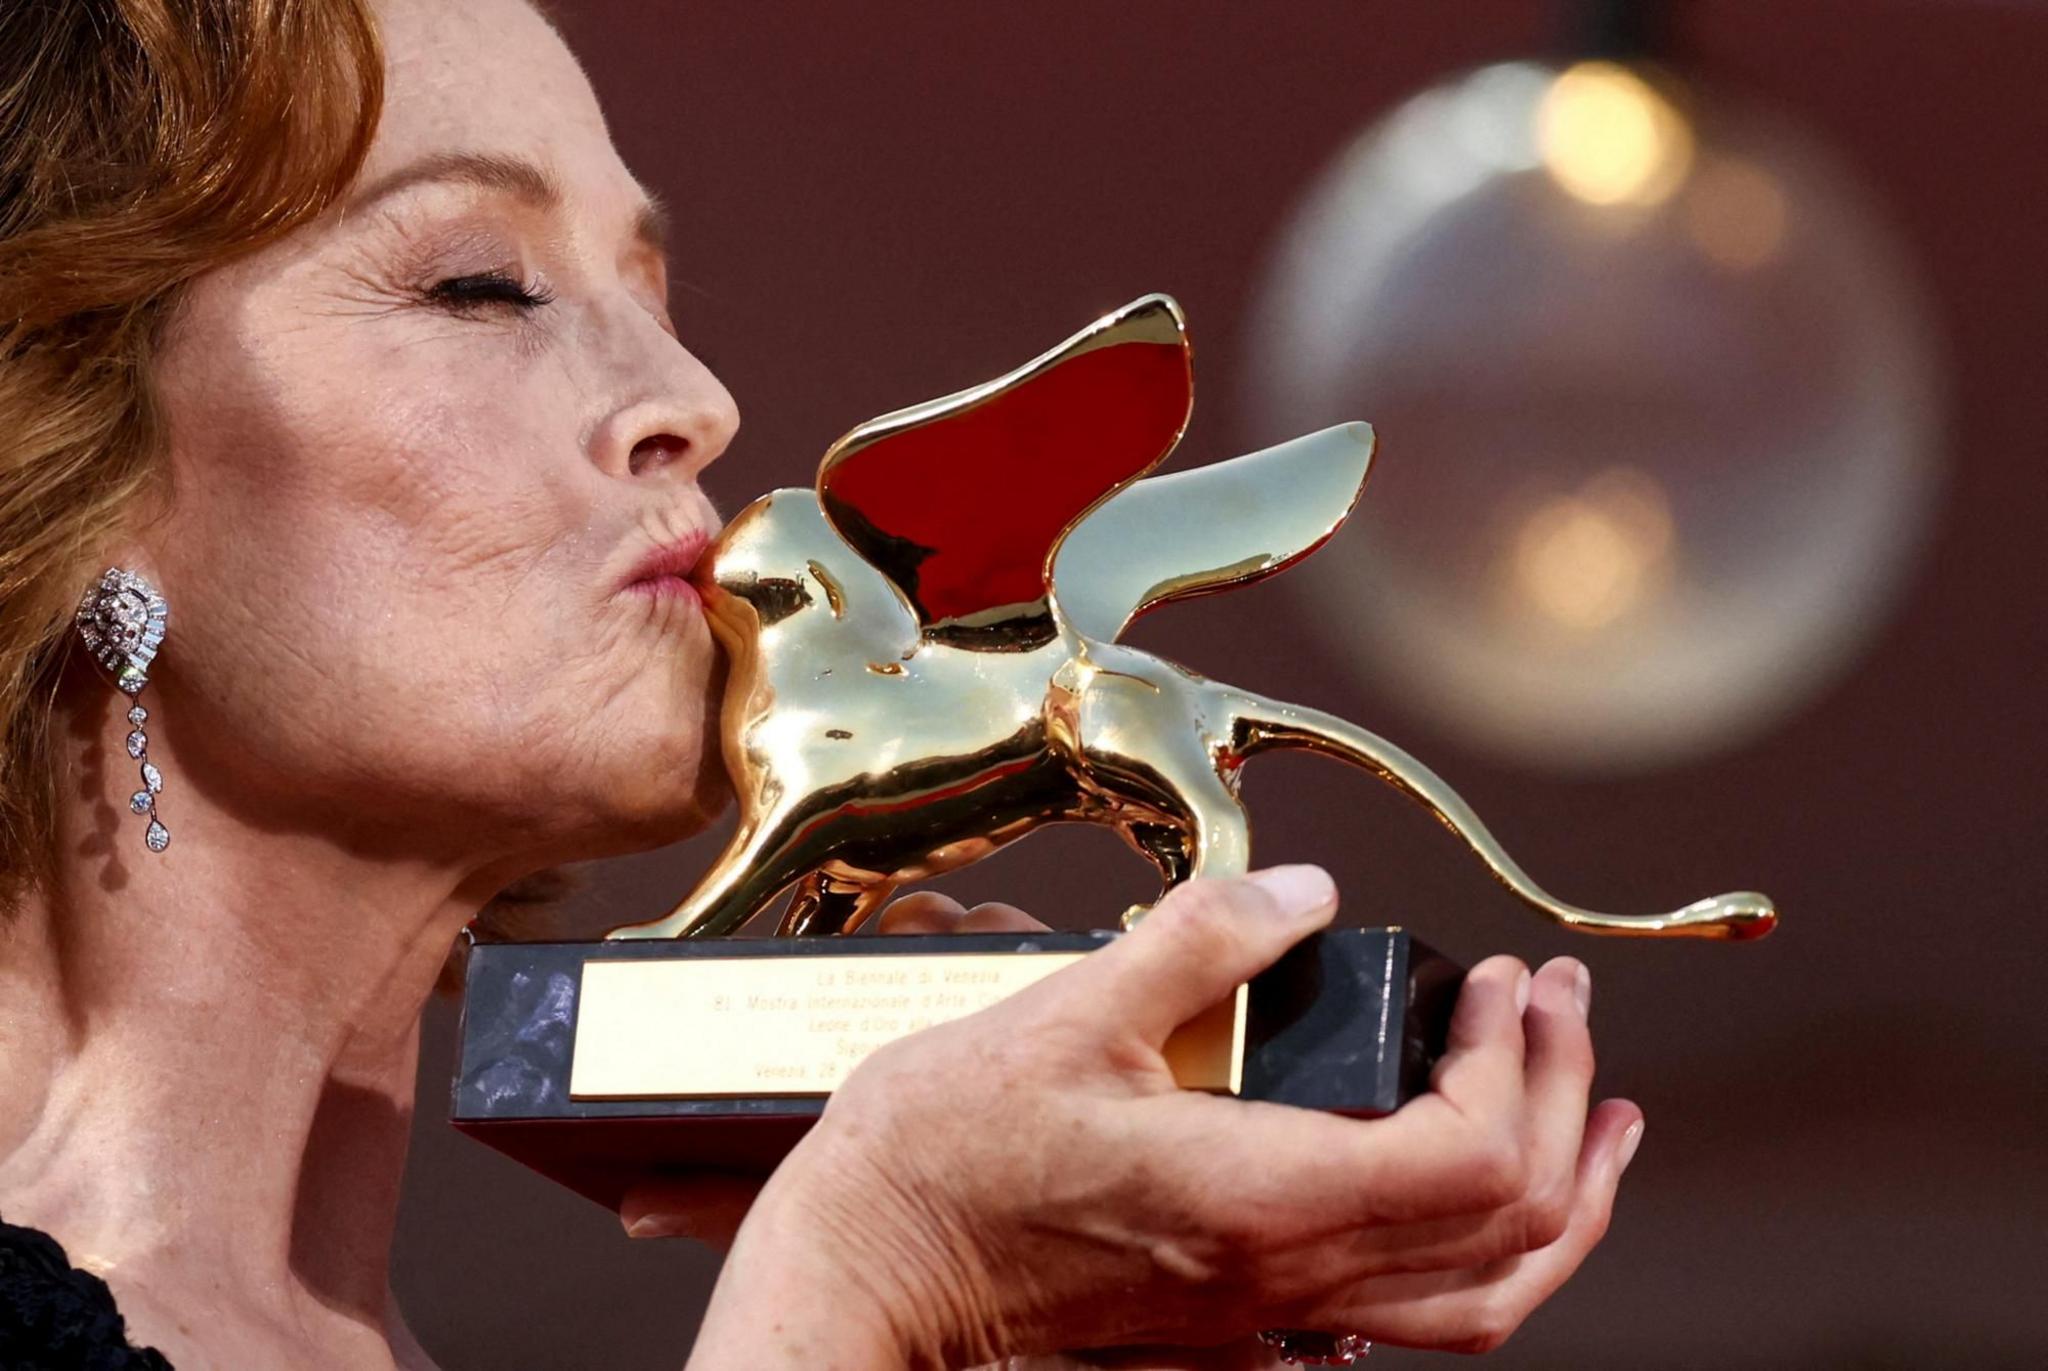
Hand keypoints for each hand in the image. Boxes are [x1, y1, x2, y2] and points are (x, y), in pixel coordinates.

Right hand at [691, 867, 1640, 1368]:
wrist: (871, 1279)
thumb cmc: (941, 1161)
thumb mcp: (1061, 1016)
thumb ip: (1197, 944)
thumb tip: (1305, 891)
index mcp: (1261, 1197)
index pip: (1474, 1157)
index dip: (1516, 1060)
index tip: (1503, 978)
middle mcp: (1288, 1279)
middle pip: (1511, 1229)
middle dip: (1565, 1105)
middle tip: (1558, 1007)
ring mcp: (1271, 1317)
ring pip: (1483, 1301)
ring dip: (1562, 1205)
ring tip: (1594, 1121)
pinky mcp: (1242, 1324)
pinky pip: (1414, 1317)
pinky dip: (1486, 1255)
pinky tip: (1469, 1195)